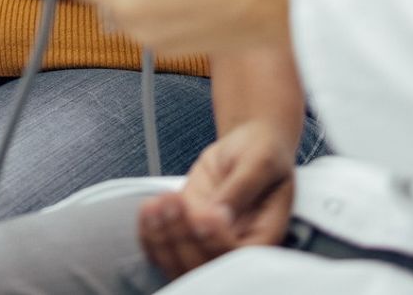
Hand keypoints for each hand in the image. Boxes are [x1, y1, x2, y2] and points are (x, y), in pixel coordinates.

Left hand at [137, 121, 296, 275]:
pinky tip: (149, 209)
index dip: (216, 241)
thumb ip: (242, 188)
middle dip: (183, 239)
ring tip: (157, 205)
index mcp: (262, 237)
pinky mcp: (185, 232)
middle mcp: (234, 248)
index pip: (238, 257)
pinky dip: (150, 233)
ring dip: (162, 237)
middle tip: (175, 204)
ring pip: (179, 263)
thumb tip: (221, 214)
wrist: (245, 146)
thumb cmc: (262, 152)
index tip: (203, 215)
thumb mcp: (260, 162)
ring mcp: (207, 242)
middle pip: (205, 266)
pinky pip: (162, 249)